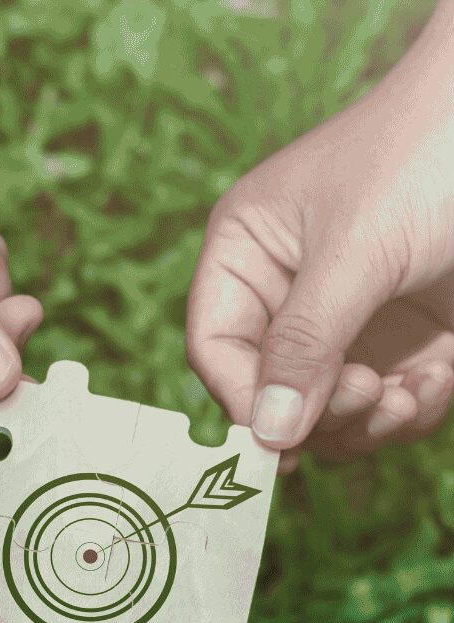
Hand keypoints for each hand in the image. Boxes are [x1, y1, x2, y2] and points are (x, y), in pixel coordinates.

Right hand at [187, 8, 453, 466]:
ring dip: (368, 420)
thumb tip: (267, 434)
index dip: (244, 399)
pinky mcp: (408, 332)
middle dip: (321, 410)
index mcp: (247, 252)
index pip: (217, 347)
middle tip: (370, 397)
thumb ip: (305, 344)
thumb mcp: (355, 252)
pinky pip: (388, 399)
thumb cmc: (424, 155)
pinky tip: (435, 381)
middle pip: (273, 390)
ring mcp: (350, 315)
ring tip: (407, 396)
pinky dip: (410, 407)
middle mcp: (289, 290)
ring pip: (331, 408)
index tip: (284, 441)